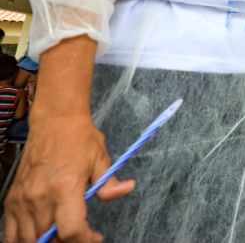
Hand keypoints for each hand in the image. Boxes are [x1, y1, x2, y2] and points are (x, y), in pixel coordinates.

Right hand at [4, 113, 134, 242]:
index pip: (71, 231)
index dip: (85, 240)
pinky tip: (38, 236)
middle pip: (50, 239)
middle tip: (82, 235)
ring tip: (63, 234)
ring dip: (48, 242)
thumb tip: (127, 189)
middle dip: (69, 242)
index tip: (96, 237)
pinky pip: (10, 232)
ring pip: (29, 239)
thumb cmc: (79, 138)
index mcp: (65, 188)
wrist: (54, 121)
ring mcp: (23, 199)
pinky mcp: (12, 198)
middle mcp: (40, 196)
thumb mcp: (101, 160)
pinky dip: (22, 240)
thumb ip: (110, 184)